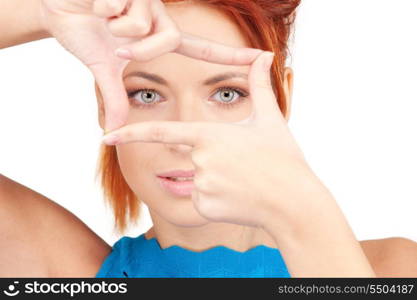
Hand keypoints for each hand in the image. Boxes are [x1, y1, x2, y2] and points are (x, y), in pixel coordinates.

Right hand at [39, 0, 262, 130]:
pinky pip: (124, 6)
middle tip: (115, 45)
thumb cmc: (84, 31)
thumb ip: (114, 97)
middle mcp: (160, 16)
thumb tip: (113, 131)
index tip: (262, 58)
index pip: (201, 49)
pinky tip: (95, 3)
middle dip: (140, 49)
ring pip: (145, 24)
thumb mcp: (103, 68)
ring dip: (117, 28)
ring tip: (103, 16)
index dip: (230, 55)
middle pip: (170, 39)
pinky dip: (103, 8)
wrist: (57, 6)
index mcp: (159, 35)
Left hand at [101, 51, 323, 230]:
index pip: (161, 131)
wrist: (293, 201)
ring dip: (217, 180)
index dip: (131, 133)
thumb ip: (260, 86)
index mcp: (209, 134)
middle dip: (213, 161)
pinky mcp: (203, 206)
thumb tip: (264, 56)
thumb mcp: (270, 119)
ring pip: (197, 180)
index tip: (105, 136)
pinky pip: (201, 199)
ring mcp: (200, 184)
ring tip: (244, 183)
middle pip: (192, 157)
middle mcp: (199, 158)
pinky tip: (239, 199)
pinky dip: (217, 199)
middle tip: (243, 167)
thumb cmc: (283, 158)